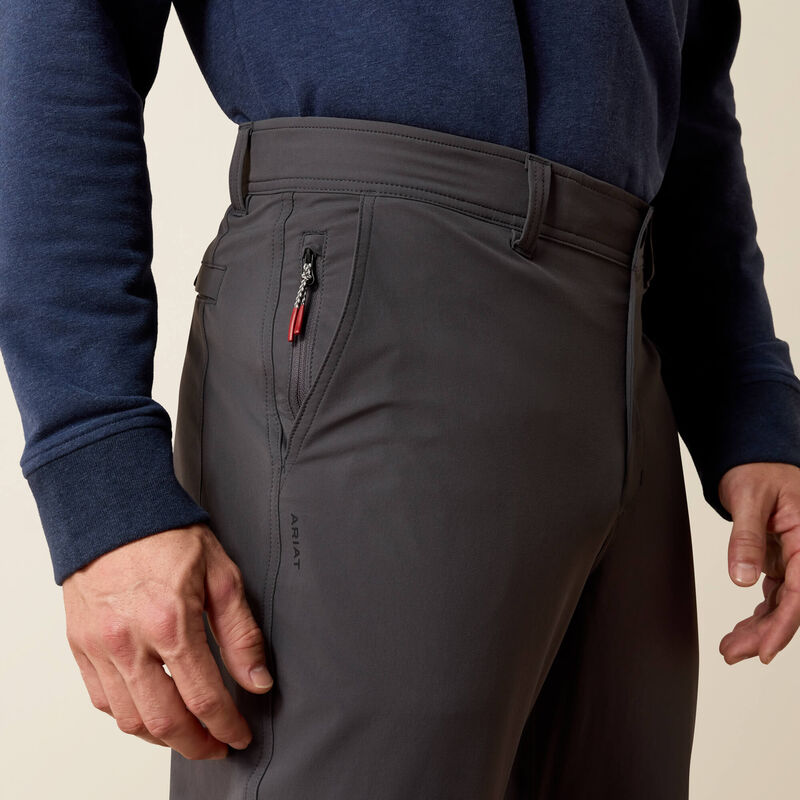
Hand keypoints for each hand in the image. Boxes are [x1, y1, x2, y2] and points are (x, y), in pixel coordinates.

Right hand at [62, 522, 272, 759]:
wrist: (115, 510)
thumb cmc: (170, 536)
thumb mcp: (222, 575)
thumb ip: (241, 633)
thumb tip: (258, 680)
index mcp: (171, 622)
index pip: (205, 697)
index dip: (228, 726)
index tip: (240, 735)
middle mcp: (129, 641)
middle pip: (164, 721)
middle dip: (196, 744)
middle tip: (216, 745)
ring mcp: (100, 647)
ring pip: (130, 719)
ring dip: (162, 737)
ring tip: (187, 733)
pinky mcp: (81, 646)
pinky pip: (102, 700)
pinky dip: (129, 716)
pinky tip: (151, 710)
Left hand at [718, 462, 799, 664]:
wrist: (755, 457)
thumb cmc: (757, 470)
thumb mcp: (748, 499)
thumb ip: (747, 538)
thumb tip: (741, 578)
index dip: (783, 625)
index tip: (766, 650)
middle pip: (792, 604)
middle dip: (765, 634)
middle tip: (734, 653)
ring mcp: (794, 559)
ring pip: (782, 604)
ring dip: (759, 628)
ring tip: (731, 648)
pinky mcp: (782, 560)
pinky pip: (774, 594)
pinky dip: (758, 613)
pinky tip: (742, 630)